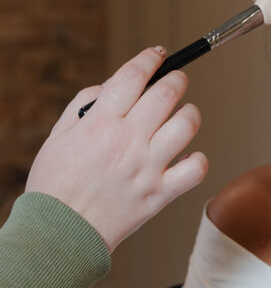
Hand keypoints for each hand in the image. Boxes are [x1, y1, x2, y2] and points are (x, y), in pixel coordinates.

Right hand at [25, 47, 207, 250]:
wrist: (60, 233)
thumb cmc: (56, 185)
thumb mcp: (58, 136)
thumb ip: (85, 105)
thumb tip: (113, 86)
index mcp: (99, 123)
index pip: (133, 76)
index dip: (149, 59)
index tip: (157, 54)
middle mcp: (127, 141)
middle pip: (166, 94)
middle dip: (177, 79)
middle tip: (177, 79)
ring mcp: (147, 168)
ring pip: (186, 125)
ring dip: (190, 113)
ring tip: (183, 115)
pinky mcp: (160, 194)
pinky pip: (196, 169)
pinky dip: (198, 159)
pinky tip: (188, 155)